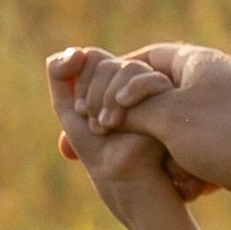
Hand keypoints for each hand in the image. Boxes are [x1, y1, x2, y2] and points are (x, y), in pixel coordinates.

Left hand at [45, 51, 181, 220]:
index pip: (91, 58)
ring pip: (124, 67)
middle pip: (105, 61)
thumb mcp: (70, 110)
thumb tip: (76, 49)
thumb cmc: (98, 152)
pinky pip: (146, 78)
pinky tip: (120, 119)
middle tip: (95, 125)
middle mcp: (132, 82)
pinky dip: (127, 95)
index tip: (80, 112)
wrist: (124, 180)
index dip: (79, 82)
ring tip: (107, 127)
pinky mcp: (170, 97)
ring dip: (106, 98)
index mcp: (110, 82)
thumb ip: (60, 75)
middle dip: (91, 93)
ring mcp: (151, 88)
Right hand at [48, 40, 230, 211]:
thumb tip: (106, 106)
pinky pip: (187, 162)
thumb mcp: (168, 115)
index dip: (109, 83)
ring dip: (162, 159)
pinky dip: (185, 176)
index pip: (138, 61)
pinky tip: (192, 189)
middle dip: (134, 128)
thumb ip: (129, 107)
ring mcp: (214, 121)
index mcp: (193, 63)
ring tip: (172, 171)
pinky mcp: (223, 152)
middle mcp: (204, 88)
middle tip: (110, 143)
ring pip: (164, 138)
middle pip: (148, 102)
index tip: (91, 108)